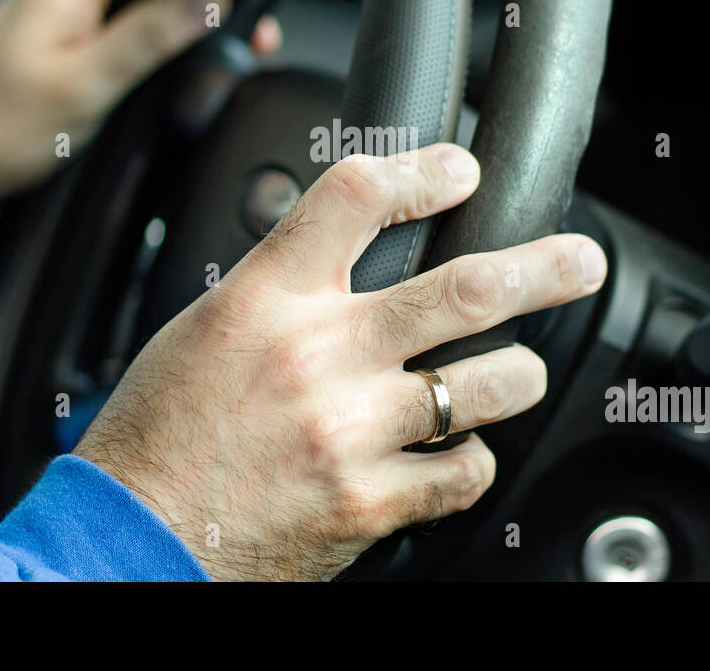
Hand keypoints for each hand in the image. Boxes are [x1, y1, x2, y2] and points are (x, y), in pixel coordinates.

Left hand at [0, 0, 280, 201]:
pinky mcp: (54, 32)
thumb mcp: (87, 85)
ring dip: (169, 9)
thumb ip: (150, 35)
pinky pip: (110, 12)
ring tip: (206, 51)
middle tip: (231, 28)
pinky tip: (158, 66)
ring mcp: (55, 3)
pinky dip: (142, 30)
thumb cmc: (3, 130)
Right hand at [74, 143, 607, 579]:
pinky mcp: (369, 503)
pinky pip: (464, 471)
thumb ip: (287, 289)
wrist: (131, 540)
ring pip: (487, 383)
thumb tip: (356, 262)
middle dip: (541, 268)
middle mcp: (316, 355)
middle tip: (578, 260)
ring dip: (518, 374)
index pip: (355, 196)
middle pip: (461, 289)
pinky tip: (455, 454)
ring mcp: (349, 431)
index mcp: (264, 299)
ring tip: (520, 372)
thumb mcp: (207, 327)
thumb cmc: (160, 433)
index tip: (461, 170)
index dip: (422, 171)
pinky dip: (471, 459)